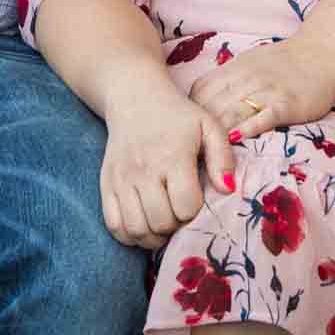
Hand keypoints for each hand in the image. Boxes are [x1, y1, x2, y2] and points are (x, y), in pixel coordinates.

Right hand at [99, 83, 235, 249]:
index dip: (195, 211)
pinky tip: (145, 224)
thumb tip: (227, 190)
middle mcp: (143, 169)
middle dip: (176, 226)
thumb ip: (223, 158)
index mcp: (172, 156)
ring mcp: (121, 179)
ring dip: (154, 236)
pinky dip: (131, 235)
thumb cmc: (177, 116)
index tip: (196, 200)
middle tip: (180, 213)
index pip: (185, 206)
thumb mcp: (208, 126)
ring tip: (164, 223)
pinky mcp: (106, 185)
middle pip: (161, 222)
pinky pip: (115, 226)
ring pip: (137, 230)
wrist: (134, 99)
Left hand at [187, 39, 334, 141]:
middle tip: (186, 151)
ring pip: (233, 112)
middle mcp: (245, 80)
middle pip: (213, 105)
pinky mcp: (286, 104)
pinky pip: (263, 117)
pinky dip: (247, 128)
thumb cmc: (282, 62)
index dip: (190, 113)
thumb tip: (199, 100)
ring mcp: (266, 92)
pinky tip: (234, 139)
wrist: (319, 53)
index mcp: (233, 70)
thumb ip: (225, 80)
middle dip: (197, 129)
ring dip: (216, 132)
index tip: (183, 132)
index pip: (201, 92)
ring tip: (203, 152)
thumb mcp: (247, 63)